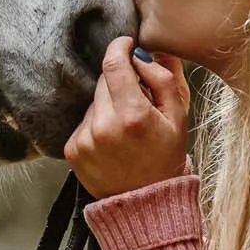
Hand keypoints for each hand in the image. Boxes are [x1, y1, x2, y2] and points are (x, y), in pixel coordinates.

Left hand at [64, 39, 189, 198]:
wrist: (145, 204)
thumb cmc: (165, 159)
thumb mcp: (177, 118)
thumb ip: (164, 79)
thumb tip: (147, 52)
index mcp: (132, 116)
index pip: (114, 65)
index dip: (119, 48)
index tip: (125, 44)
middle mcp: (103, 126)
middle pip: (104, 81)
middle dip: (121, 83)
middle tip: (138, 102)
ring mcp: (85, 139)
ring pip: (94, 102)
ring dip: (108, 106)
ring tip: (126, 130)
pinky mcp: (72, 150)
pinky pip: (84, 122)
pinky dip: (97, 124)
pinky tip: (112, 142)